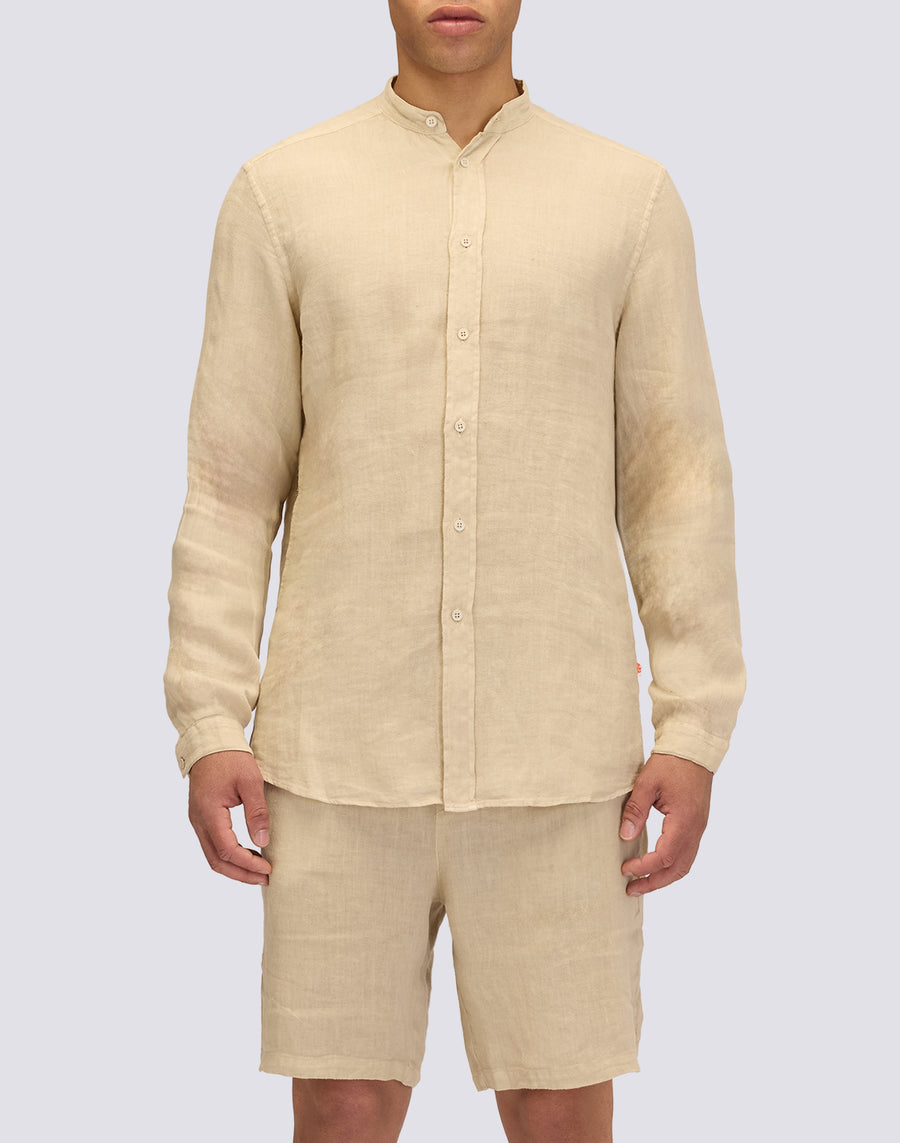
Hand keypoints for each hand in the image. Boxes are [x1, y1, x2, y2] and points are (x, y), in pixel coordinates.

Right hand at [188, 750, 271, 884]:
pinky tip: (247, 854)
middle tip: (265, 879)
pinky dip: (228, 856)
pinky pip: (212, 844)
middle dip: (241, 874)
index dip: (248, 864)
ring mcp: (197, 820)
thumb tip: (263, 842)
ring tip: (258, 871)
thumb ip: (257, 812)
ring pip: (212, 856)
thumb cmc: (231, 759)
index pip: (227, 850)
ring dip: (234, 867)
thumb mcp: (250, 782)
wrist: (211, 742)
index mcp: (209, 813)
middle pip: (216, 861)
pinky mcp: (201, 817)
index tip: (268, 868)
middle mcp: (198, 821)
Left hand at [619, 752, 712, 895]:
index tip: (625, 869)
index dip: (644, 867)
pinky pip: (688, 853)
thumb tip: (625, 836)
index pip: (664, 856)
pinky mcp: (697, 824)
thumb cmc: (670, 763)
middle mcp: (695, 829)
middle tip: (632, 889)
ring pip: (685, 864)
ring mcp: (699, 828)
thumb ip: (635, 811)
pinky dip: (672, 865)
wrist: (693, 750)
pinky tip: (657, 864)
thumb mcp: (646, 784)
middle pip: (678, 868)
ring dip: (664, 877)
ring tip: (643, 882)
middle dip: (655, 882)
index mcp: (684, 821)